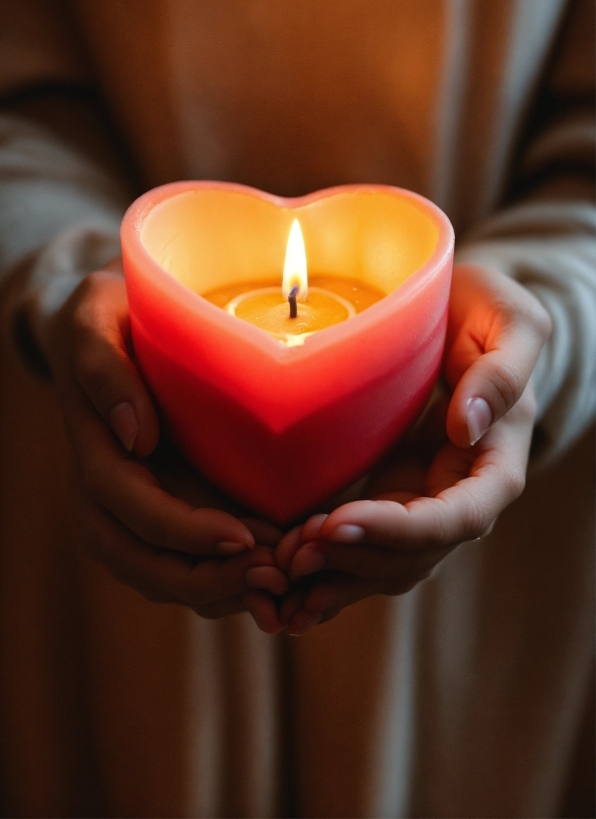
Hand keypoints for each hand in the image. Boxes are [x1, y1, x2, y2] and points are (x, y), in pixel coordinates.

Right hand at [26, 261, 287, 626]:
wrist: (113, 333)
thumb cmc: (109, 318)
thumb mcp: (96, 318)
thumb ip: (105, 369)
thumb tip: (133, 434)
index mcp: (95, 453)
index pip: (130, 508)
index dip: (181, 531)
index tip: (239, 538)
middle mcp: (110, 496)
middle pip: (145, 562)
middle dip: (207, 581)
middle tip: (274, 579)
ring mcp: (137, 511)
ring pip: (168, 577)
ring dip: (223, 591)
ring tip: (283, 588)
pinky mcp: (168, 513)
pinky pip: (191, 564)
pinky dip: (229, 581)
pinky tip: (278, 578)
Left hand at [274, 264, 551, 634]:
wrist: (454, 317)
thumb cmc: (487, 313)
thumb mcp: (511, 323)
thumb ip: (503, 373)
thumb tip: (467, 429)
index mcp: (495, 465)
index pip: (456, 519)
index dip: (397, 531)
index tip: (338, 522)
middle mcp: (458, 497)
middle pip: (412, 555)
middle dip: (352, 561)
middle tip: (290, 553)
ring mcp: (419, 502)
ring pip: (382, 563)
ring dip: (332, 576)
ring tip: (277, 570)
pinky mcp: (386, 498)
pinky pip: (359, 545)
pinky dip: (324, 565)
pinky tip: (280, 572)